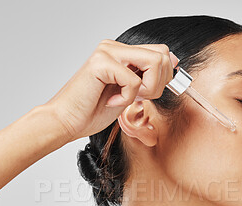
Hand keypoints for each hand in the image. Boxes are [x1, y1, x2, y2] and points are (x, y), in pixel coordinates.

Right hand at [44, 39, 178, 142]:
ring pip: (154, 62)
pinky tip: (110, 101)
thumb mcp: (130, 94)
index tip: (148, 94)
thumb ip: (149, 77)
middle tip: (137, 97)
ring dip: (146, 88)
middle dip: (157, 84)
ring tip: (124, 97)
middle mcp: (115, 47)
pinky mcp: (101, 63)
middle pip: (163, 54)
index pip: (161, 52)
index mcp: (122, 53)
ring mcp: (107, 52)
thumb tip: (174, 62)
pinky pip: (134, 81)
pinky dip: (126, 98)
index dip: (164, 76)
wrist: (67, 122)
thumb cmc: (93, 111)